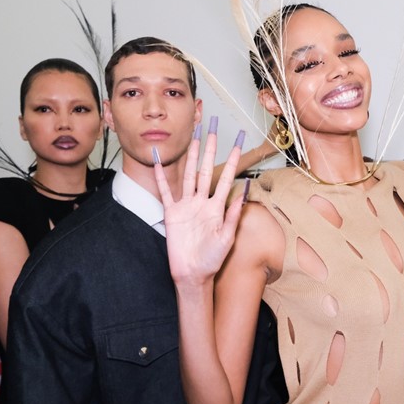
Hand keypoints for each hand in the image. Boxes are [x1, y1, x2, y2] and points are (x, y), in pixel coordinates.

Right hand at [154, 121, 246, 287]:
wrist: (193, 274)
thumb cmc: (212, 259)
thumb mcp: (227, 238)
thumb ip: (233, 215)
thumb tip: (244, 191)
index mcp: (217, 208)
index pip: (226, 178)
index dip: (232, 160)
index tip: (238, 143)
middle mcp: (202, 203)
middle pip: (206, 170)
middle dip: (210, 149)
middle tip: (212, 129)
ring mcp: (186, 206)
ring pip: (188, 175)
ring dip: (190, 157)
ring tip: (193, 138)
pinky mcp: (171, 213)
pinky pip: (165, 191)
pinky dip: (161, 176)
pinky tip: (158, 161)